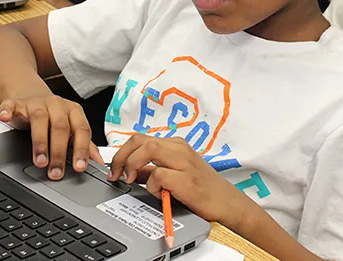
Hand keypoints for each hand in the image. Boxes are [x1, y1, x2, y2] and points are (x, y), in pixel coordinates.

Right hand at [0, 95, 102, 179]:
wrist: (32, 95)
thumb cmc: (54, 116)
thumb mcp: (71, 128)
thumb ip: (84, 144)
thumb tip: (99, 162)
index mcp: (73, 111)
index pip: (81, 130)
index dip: (81, 149)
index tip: (80, 167)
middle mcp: (57, 105)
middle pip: (60, 127)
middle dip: (59, 152)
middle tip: (56, 172)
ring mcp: (36, 103)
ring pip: (39, 119)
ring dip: (40, 142)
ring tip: (40, 161)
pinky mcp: (18, 103)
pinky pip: (12, 105)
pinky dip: (8, 111)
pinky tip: (6, 118)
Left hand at [108, 135, 249, 224]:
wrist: (227, 204)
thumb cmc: (203, 190)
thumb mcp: (176, 175)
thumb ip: (154, 171)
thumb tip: (132, 171)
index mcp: (176, 145)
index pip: (141, 139)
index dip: (122, 152)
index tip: (115, 169)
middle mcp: (179, 148)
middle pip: (140, 140)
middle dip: (122, 156)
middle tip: (116, 174)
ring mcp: (184, 161)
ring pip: (148, 148)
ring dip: (133, 165)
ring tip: (132, 180)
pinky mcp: (186, 178)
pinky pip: (158, 174)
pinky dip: (152, 185)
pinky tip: (159, 194)